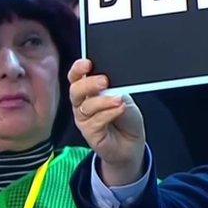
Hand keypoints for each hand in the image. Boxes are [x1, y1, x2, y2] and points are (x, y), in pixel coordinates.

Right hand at [68, 59, 145, 185]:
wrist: (132, 143)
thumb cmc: (126, 118)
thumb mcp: (124, 99)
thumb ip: (115, 91)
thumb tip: (109, 88)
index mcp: (88, 90)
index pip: (76, 77)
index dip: (78, 69)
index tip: (87, 63)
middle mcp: (82, 103)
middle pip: (76, 90)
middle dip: (88, 84)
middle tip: (104, 82)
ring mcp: (84, 118)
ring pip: (86, 106)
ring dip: (103, 101)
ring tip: (118, 99)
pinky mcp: (88, 132)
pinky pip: (95, 121)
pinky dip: (108, 113)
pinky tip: (119, 109)